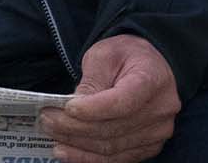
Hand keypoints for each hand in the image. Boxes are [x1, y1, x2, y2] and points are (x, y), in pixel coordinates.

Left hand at [41, 35, 180, 162]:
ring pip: (112, 147)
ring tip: (51, 134)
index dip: (93, 109)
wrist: (149, 66)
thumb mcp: (104, 55)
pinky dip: (89, 158)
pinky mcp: (149, 146)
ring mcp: (157, 132)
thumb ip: (92, 80)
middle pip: (113, 128)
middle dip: (75, 127)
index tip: (67, 107)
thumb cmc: (124, 56)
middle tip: (46, 120)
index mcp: (152, 80)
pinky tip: (67, 152)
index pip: (122, 102)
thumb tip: (74, 109)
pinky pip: (117, 158)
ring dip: (77, 144)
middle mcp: (160, 110)